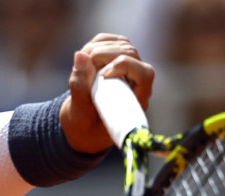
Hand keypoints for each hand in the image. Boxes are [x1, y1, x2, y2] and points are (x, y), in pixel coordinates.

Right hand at [60, 34, 154, 153]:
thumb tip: (80, 55)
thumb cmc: (85, 125)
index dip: (125, 67)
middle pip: (131, 54)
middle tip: (84, 68)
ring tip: (81, 65)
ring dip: (98, 48)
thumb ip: (80, 87)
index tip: (102, 76)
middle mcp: (136, 82)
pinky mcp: (116, 59)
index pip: (145, 75)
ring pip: (122, 44)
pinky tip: (84, 57)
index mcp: (136, 101)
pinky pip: (111, 41)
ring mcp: (128, 68)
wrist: (83, 124)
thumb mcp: (79, 113)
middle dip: (104, 55)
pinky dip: (96, 44)